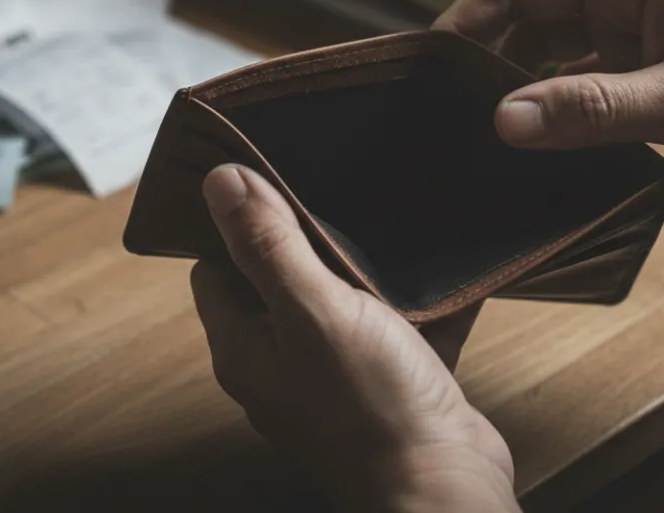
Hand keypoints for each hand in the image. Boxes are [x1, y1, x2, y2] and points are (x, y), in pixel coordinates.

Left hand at [193, 164, 518, 512]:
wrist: (444, 485)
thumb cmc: (372, 406)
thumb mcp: (312, 308)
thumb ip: (266, 245)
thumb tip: (220, 182)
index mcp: (247, 347)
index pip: (216, 268)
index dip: (237, 224)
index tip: (270, 182)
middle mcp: (282, 365)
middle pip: (281, 281)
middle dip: (310, 239)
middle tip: (337, 195)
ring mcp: (336, 378)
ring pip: (344, 304)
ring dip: (370, 270)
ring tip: (392, 224)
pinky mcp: (388, 385)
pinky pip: (400, 329)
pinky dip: (422, 304)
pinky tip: (447, 272)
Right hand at [387, 0, 663, 182]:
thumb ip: (593, 107)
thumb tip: (502, 121)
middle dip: (476, 27)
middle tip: (433, 78)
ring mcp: (629, 23)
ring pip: (542, 35)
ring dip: (506, 68)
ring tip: (471, 111)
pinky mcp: (635, 62)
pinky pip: (569, 71)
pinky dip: (541, 96)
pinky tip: (521, 130)